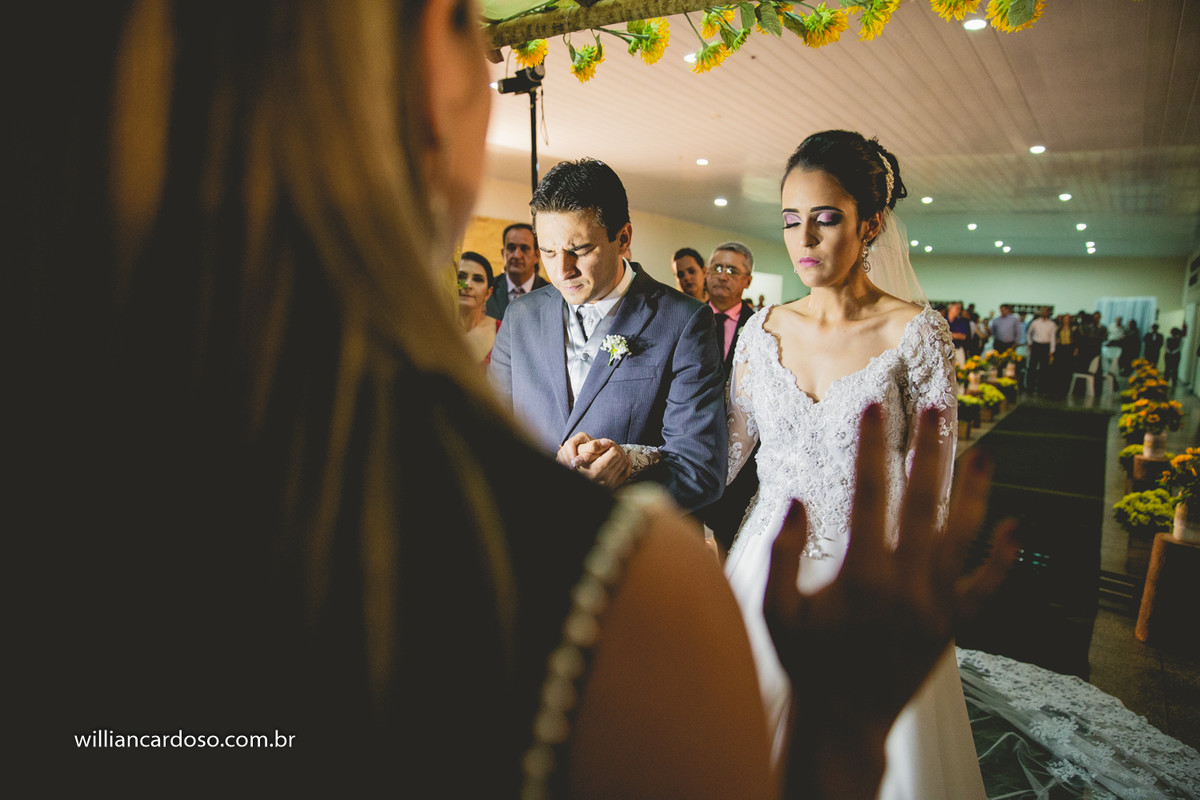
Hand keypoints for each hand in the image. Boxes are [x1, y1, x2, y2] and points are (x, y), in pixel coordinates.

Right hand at [558, 434, 632, 488]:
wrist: (575, 477)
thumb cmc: (575, 463)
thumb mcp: (581, 453)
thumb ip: (594, 446)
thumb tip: (607, 442)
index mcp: (597, 470)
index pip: (614, 453)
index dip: (611, 445)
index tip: (606, 443)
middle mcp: (604, 479)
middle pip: (620, 458)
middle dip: (616, 450)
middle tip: (610, 447)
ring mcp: (609, 484)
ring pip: (624, 464)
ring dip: (621, 456)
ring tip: (613, 452)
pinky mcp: (612, 487)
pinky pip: (626, 474)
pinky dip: (627, 465)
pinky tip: (625, 459)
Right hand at [765, 405, 1017, 797]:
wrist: (846, 718)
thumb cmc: (807, 661)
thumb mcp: (776, 610)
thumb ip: (783, 554)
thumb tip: (797, 501)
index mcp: (860, 575)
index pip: (868, 494)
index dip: (872, 448)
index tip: (874, 409)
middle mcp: (905, 584)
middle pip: (924, 502)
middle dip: (929, 451)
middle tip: (937, 409)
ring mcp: (936, 604)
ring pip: (964, 535)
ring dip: (974, 490)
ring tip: (983, 451)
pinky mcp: (954, 624)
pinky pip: (987, 586)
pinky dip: (1003, 556)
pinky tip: (1014, 524)